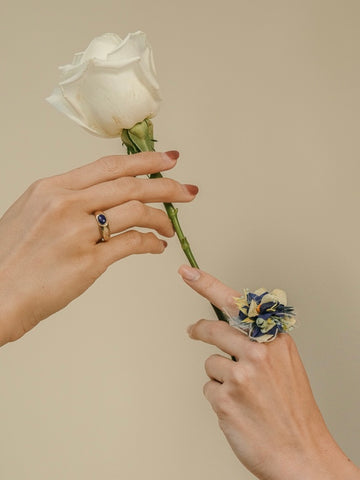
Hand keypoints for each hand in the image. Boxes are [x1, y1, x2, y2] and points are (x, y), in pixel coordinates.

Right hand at [0, 151, 197, 345]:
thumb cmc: (10, 257)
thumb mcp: (32, 212)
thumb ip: (66, 200)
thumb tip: (99, 198)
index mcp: (52, 188)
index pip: (109, 166)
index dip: (144, 161)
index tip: (168, 159)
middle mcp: (66, 204)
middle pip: (130, 185)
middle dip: (166, 186)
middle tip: (186, 190)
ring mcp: (78, 233)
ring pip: (136, 211)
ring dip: (161, 218)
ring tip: (170, 226)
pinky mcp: (88, 262)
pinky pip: (132, 244)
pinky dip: (151, 243)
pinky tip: (157, 246)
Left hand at [178, 265, 359, 479]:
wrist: (303, 455)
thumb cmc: (292, 411)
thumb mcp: (285, 366)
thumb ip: (259, 344)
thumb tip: (229, 331)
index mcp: (275, 340)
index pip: (237, 304)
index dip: (207, 284)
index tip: (187, 272)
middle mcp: (258, 353)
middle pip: (213, 329)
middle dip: (199, 330)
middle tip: (192, 330)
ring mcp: (240, 376)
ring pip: (210, 363)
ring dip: (219, 378)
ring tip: (244, 397)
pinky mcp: (225, 399)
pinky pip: (209, 388)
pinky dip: (219, 399)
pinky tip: (239, 411)